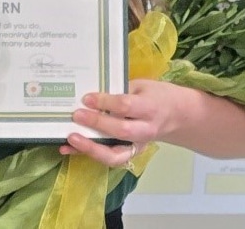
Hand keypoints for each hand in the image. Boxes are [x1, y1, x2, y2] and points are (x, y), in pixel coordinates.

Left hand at [61, 79, 190, 166]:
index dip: (105, 102)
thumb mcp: (142, 85)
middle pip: (121, 131)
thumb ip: (120, 90)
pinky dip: (87, 154)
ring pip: (115, 155)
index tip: (86, 98)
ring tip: (71, 139)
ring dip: (91, 149)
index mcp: (150, 108)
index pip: (126, 107)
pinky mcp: (129, 154)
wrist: (177, 116)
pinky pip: (109, 158)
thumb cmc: (156, 95)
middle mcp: (145, 130)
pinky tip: (67, 148)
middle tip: (76, 115)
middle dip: (97, 124)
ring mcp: (138, 146)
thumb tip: (90, 95)